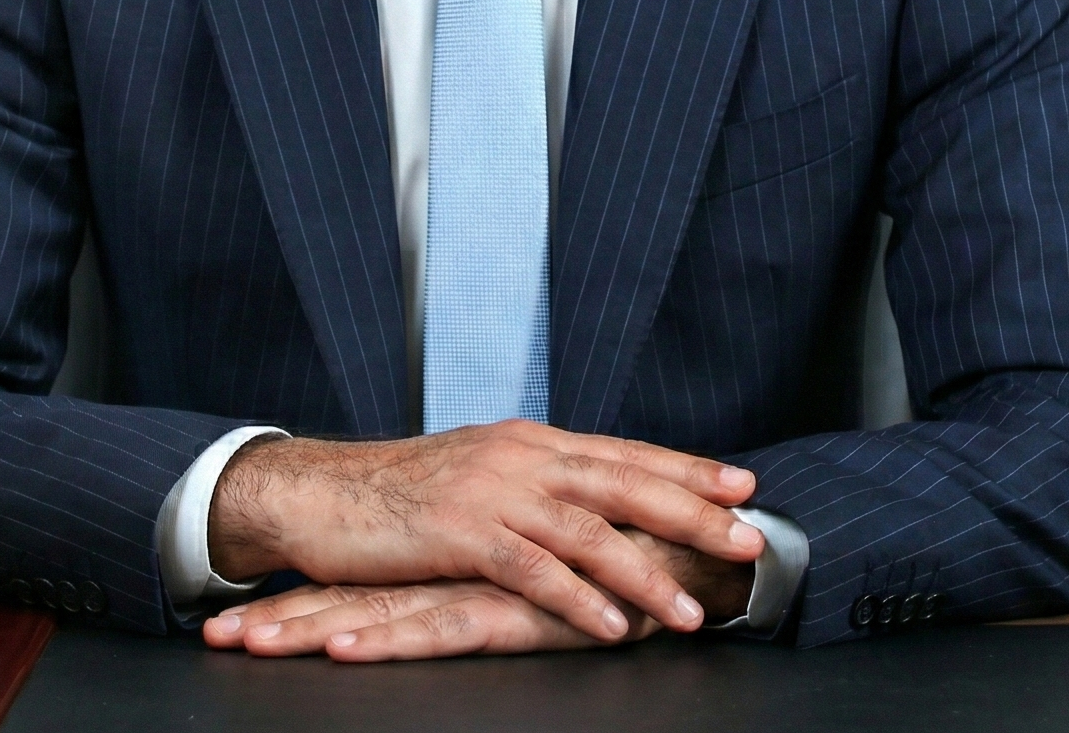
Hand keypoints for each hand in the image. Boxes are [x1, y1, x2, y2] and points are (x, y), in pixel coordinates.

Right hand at [208, 421, 763, 643]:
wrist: (321, 492)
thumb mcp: (481, 476)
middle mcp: (520, 457)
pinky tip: (609, 626)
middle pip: (622, 483)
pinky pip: (530, 570)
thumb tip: (590, 502)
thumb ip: (536, 487)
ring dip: (643, 572)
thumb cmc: (402, 495)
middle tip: (746, 538)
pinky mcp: (459, 532)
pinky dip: (576, 599)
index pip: (623, 453)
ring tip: (686, 611)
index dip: (685, 468)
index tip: (742, 485)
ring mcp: (491, 491)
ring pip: (586, 531)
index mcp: (530, 442)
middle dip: (691, 511)